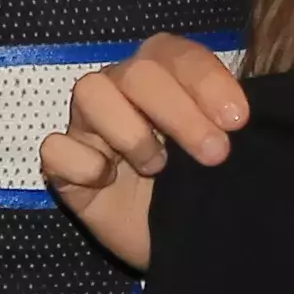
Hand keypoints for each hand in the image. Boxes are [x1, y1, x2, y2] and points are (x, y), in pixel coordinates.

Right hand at [36, 34, 253, 274]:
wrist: (181, 240)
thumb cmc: (203, 185)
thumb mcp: (228, 151)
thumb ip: (230, 124)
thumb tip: (238, 117)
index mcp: (163, 75)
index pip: (175, 53)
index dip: (206, 80)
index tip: (238, 121)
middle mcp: (121, 90)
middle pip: (137, 70)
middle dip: (179, 112)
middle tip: (215, 154)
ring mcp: (89, 126)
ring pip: (89, 91)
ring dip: (130, 131)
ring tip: (157, 168)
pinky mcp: (64, 167)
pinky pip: (55, 148)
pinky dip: (82, 162)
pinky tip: (106, 180)